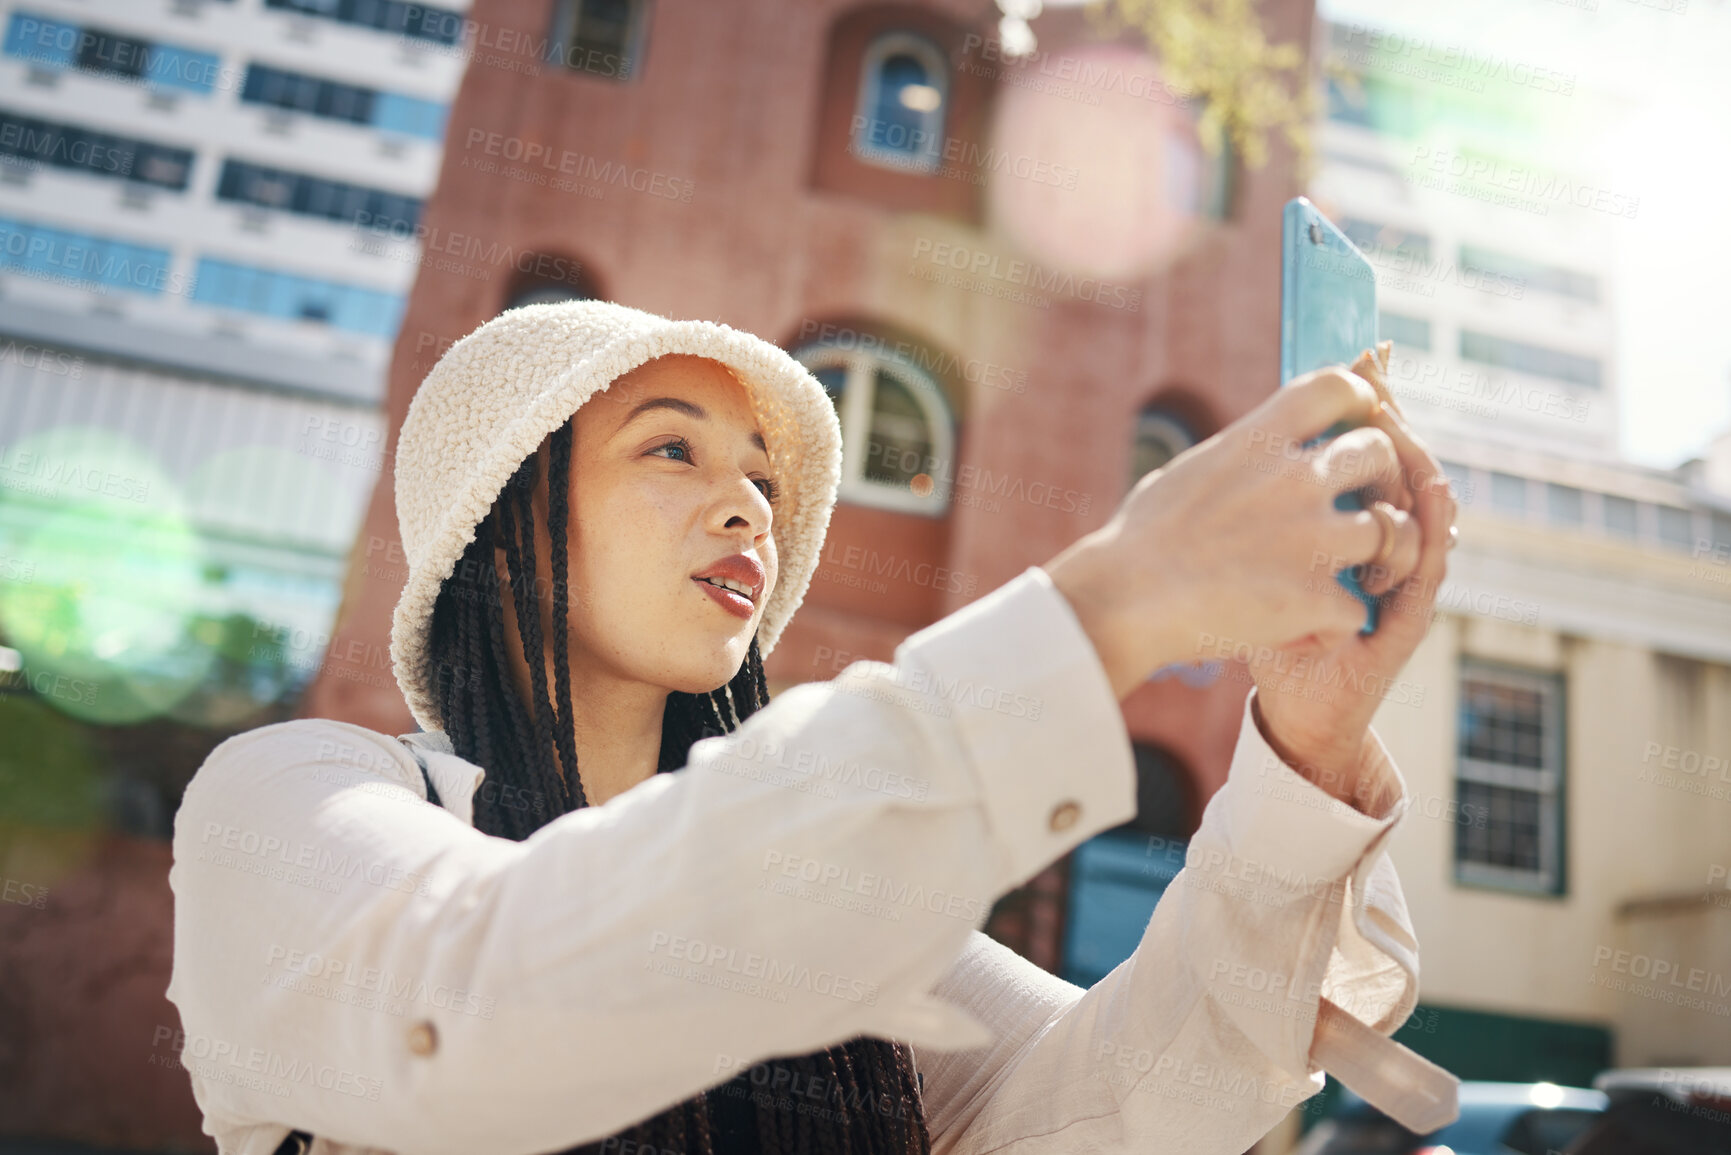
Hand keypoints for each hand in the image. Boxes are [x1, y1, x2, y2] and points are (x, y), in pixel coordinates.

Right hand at [1046, 365, 1427, 699]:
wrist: (1122, 602)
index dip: (1359, 400)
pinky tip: (1302, 631)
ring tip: (1346, 576)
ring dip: (1375, 555)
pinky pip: (1358, 608)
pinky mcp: (1314, 597)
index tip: (1355, 424)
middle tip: (1363, 508)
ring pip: (1391, 531)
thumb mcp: (1188, 473)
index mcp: (1257, 440)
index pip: (1337, 387)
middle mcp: (1294, 480)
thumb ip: (1240, 458)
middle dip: (1380, 481)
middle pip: (1380, 454)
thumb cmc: (1138, 543)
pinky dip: (1333, 625)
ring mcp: (1311, 538)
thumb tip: (1257, 450)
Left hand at [1248, 357, 1457, 809]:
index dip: (1374, 404)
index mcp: (1346, 525)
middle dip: (1395, 421)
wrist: (1287, 711)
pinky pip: (1432, 565)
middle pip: (1404, 467)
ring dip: (1418, 462)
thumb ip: (1248, 509)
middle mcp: (1382, 547)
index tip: (1364, 358)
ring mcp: (1401, 579)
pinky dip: (1433, 527)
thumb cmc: (1257, 630)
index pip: (1373, 452)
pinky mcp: (1407, 618)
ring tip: (1401, 425)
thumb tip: (1222, 443)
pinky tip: (1430, 497)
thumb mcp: (1244, 556)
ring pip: (1428, 508)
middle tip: (1380, 385)